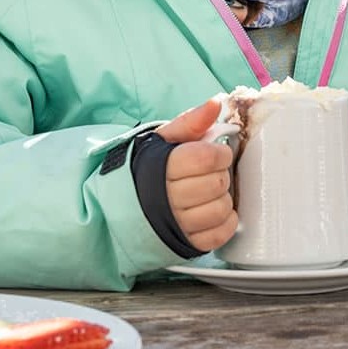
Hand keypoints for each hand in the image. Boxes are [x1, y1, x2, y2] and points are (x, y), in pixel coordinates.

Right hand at [156, 98, 237, 252]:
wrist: (122, 205)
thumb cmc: (148, 168)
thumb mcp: (165, 138)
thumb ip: (192, 120)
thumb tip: (215, 103)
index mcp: (163, 167)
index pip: (206, 158)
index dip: (220, 153)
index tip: (218, 152)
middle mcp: (168, 199)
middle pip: (216, 183)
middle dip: (221, 173)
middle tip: (212, 171)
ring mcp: (177, 225)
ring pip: (219, 210)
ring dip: (224, 198)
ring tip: (212, 191)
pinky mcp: (185, 244)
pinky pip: (218, 236)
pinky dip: (225, 222)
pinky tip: (215, 211)